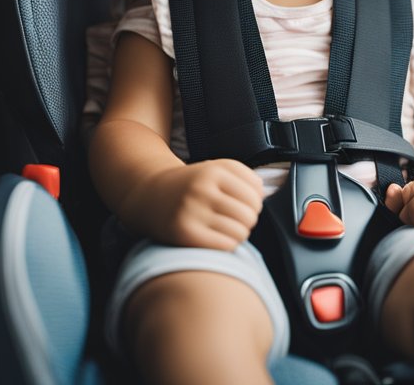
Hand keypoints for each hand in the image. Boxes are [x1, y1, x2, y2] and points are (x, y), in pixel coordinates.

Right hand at [132, 159, 263, 250]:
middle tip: (237, 219)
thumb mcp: (215, 168)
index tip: (246, 204)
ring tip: (228, 228)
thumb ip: (243, 177)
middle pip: (250, 213)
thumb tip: (264, 194)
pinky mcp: (185, 233)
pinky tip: (219, 238)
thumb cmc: (190, 184)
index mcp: (213, 170)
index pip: (255, 192)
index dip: (256, 201)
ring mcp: (192, 211)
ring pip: (240, 230)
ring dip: (239, 233)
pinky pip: (226, 244)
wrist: (149, 195)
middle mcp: (202, 189)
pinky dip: (229, 244)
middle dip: (249, 218)